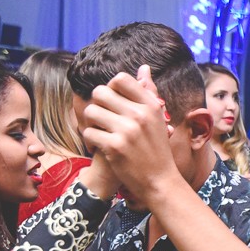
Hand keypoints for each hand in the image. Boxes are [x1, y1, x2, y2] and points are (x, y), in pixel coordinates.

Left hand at [81, 65, 184, 204]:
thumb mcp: (158, 119)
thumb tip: (143, 67)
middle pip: (100, 93)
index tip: (113, 103)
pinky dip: (90, 140)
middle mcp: (139, 115)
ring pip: (91, 111)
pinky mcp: (114, 147)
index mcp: (150, 106)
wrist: (160, 182)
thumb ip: (148, 93)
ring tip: (99, 133)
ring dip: (91, 123)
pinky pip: (89, 132)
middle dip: (97, 105)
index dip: (111, 88)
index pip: (120, 79)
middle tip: (102, 119)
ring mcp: (127, 131)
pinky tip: (99, 147)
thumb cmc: (157, 150)